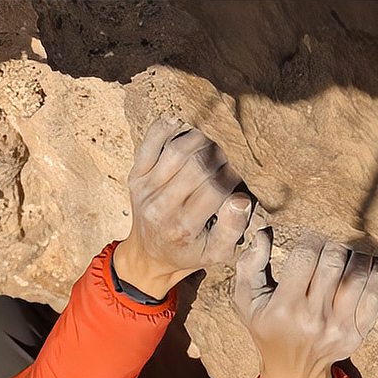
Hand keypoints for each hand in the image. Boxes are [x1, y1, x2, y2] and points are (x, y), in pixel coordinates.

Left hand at [114, 116, 256, 299]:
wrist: (150, 255)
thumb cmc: (190, 251)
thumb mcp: (217, 253)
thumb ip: (233, 228)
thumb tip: (242, 199)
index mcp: (183, 228)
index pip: (216, 188)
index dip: (233, 176)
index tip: (240, 176)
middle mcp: (161, 208)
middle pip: (197, 165)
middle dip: (220, 156)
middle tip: (229, 159)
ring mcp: (145, 190)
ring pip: (177, 150)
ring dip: (200, 140)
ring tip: (213, 145)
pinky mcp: (136, 176)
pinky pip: (149, 143)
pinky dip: (165, 128)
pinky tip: (181, 123)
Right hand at [231, 228, 377, 377]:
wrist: (293, 371)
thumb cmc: (268, 328)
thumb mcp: (247, 301)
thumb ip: (249, 266)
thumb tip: (262, 234)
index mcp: (284, 307)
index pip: (305, 256)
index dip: (311, 239)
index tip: (312, 236)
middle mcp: (312, 317)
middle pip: (334, 260)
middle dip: (335, 244)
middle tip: (333, 239)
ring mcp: (338, 327)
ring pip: (357, 274)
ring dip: (357, 255)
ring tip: (351, 249)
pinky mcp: (356, 333)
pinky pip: (374, 295)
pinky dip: (375, 274)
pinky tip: (368, 265)